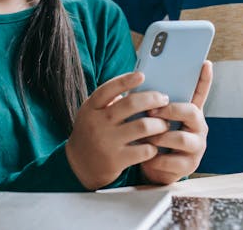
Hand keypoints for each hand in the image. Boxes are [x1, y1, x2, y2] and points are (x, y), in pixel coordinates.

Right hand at [65, 71, 171, 190]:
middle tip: (164, 100)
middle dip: (153, 99)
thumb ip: (110, 101)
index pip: (108, 89)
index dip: (125, 80)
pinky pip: (144, 150)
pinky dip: (154, 146)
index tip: (142, 75)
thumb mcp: (92, 114)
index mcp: (90, 108)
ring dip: (159, 124)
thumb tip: (139, 88)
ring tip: (164, 124)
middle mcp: (97, 123)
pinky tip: (155, 145)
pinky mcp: (116, 161)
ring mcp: (106, 142)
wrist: (78, 166)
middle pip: (131, 104)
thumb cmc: (92, 133)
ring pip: (143, 126)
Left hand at [140, 60, 212, 184]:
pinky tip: (147, 158)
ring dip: (159, 137)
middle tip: (151, 110)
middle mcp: (198, 127)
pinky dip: (155, 158)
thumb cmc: (154, 138)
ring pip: (180, 137)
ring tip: (145, 138)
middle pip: (191, 112)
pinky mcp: (189, 166)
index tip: (205, 62)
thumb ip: (155, 105)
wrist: (154, 169)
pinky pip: (171, 160)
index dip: (204, 78)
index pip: (200, 92)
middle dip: (169, 110)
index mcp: (190, 113)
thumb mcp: (156, 120)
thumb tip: (142, 85)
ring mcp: (197, 147)